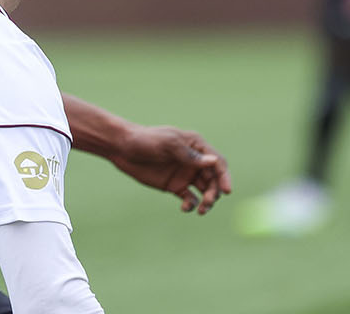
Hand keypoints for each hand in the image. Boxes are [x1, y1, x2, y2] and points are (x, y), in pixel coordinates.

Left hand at [109, 125, 231, 214]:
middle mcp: (194, 161)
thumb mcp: (167, 145)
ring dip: (207, 201)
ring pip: (205, 190)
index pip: (217, 162)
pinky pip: (190, 198)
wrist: (123, 149)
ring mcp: (185, 174)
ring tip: (201, 209)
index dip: (225, 176)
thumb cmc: (145, 140)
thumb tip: (213, 162)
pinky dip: (191, 205)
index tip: (226, 191)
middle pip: (214, 179)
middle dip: (214, 192)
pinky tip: (184, 208)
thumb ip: (189, 155)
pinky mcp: (175, 186)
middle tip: (207, 202)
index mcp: (196, 146)